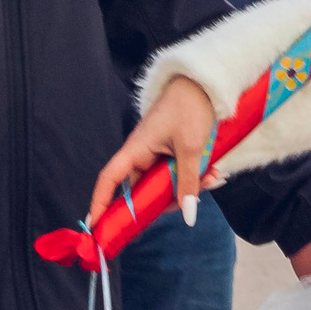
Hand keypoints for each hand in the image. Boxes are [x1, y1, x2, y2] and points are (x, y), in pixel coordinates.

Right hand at [88, 76, 219, 229]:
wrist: (204, 84)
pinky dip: (194, 177)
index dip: (100, 203)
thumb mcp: (190, 149)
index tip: (96, 226)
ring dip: (188, 187)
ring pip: (165, 184)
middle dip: (169, 200)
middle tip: (193, 203)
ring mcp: (156, 154)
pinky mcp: (171, 152)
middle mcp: (141, 154)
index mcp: (135, 150)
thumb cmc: (189, 109)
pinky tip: (214, 173)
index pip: (109, 180)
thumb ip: (188, 183)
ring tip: (213, 178)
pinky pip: (177, 173)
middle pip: (143, 190)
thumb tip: (188, 216)